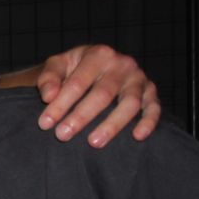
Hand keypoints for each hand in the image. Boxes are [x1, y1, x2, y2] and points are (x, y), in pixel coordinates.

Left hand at [35, 44, 160, 146]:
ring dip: (112, 124)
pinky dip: (149, 121)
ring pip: (130, 103)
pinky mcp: (150, 91)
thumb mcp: (56, 66)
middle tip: (63, 135)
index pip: (77, 83)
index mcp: (98, 54)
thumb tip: (48, 96)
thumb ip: (48, 79)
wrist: (93, 65)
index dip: (60, 104)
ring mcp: (138, 78)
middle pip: (103, 94)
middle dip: (82, 116)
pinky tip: (137, 136)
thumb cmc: (72, 69)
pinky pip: (154, 107)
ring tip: (94, 143)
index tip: (45, 124)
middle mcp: (122, 64)